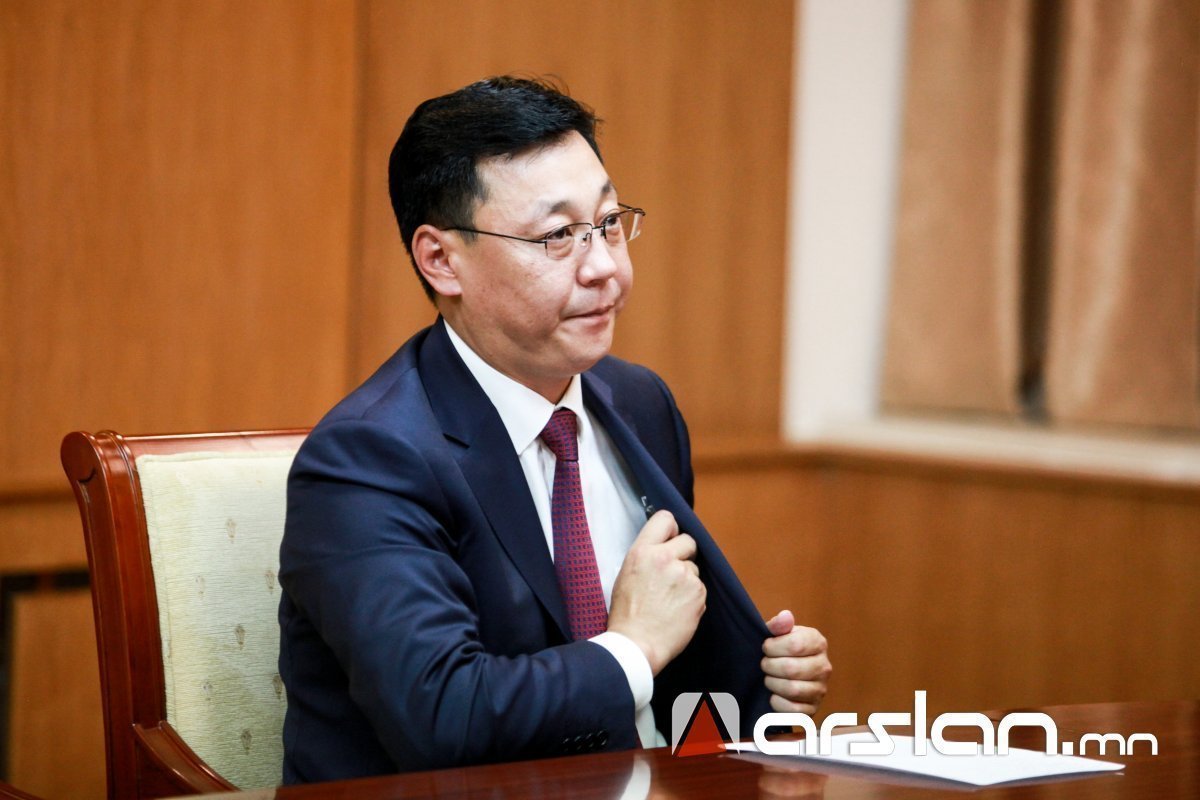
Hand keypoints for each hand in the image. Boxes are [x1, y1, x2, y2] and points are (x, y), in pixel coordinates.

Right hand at [607, 510, 704, 674]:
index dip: (671, 530)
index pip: (665, 519)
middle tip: (672, 574)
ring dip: (687, 579)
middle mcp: (665, 558)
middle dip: (683, 554)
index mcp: (642, 551)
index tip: (670, 540)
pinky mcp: (698, 593)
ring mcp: (685, 575)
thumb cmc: (627, 613)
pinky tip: (677, 610)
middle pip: (688, 541)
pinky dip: (692, 597)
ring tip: (670, 599)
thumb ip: (646, 555)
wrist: (637, 644)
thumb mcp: (626, 573)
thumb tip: (663, 547)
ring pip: (694, 568)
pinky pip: (699, 587)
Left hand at [761, 610, 830, 713]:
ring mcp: (821, 689)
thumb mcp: (779, 634)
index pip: (795, 645)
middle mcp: (824, 666)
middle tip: (764, 664)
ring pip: (793, 690)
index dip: (773, 646)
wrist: (788, 672)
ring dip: (773, 684)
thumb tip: (785, 616)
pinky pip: (794, 710)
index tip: (766, 647)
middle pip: (792, 669)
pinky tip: (774, 695)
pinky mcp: (813, 709)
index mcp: (818, 642)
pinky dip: (778, 703)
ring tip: (769, 678)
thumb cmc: (782, 650)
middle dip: (770, 666)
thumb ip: (780, 624)